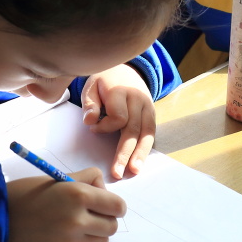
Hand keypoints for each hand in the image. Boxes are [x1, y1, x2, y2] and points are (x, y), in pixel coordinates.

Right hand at [6, 168, 125, 241]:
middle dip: (106, 219)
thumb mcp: (60, 177)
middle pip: (113, 226)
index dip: (115, 205)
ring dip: (97, 233)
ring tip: (81, 225)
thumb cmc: (30, 192)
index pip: (118, 206)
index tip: (107, 204)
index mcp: (79, 194)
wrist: (2, 215)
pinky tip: (66, 233)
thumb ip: (87, 179)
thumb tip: (104, 190)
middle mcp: (78, 218)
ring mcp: (70, 239)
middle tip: (93, 214)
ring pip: (102, 241)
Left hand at [80, 64, 155, 178]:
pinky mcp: (152, 114)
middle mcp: (138, 100)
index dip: (105, 127)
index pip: (118, 117)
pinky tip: (140, 161)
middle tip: (117, 172)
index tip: (93, 128)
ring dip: (140, 154)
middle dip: (125, 153)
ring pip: (146, 134)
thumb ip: (90, 104)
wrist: (126, 69)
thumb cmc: (105, 81)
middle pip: (134, 130)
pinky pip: (151, 133)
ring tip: (134, 171)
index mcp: (122, 91)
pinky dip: (145, 148)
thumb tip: (89, 121)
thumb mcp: (91, 86)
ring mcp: (148, 107)